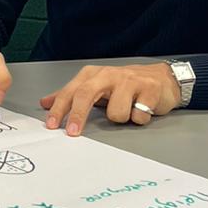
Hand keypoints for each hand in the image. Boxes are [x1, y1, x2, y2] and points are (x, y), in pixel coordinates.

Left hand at [41, 62, 179, 136]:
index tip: (52, 125)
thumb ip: (71, 95)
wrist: (163, 78)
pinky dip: (140, 118)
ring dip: (121, 118)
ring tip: (128, 110)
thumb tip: (44, 103)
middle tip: (73, 133)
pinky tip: (143, 109)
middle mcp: (109, 75)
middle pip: (87, 94)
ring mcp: (130, 81)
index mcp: (93, 75)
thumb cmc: (125, 85)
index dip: (60, 108)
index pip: (71, 91)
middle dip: (78, 115)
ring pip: (116, 112)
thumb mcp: (95, 87)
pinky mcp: (150, 89)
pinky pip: (138, 115)